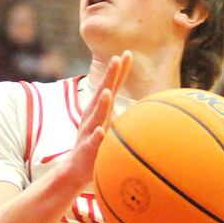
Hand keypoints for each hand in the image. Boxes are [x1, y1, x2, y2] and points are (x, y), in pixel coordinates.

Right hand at [65, 51, 132, 190]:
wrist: (75, 169)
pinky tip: (100, 132)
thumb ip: (125, 113)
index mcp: (100, 109)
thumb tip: (148, 105)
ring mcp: (88, 131)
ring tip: (108, 92)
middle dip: (109, 77)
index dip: (118, 71)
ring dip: (102, 104)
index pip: (111, 86)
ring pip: (96, 116)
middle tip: (115, 59)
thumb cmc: (97, 144)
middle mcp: (92, 116)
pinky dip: (96, 137)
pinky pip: (92, 143)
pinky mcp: (86, 149)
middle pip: (102, 93)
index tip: (127, 53)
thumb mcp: (111, 125)